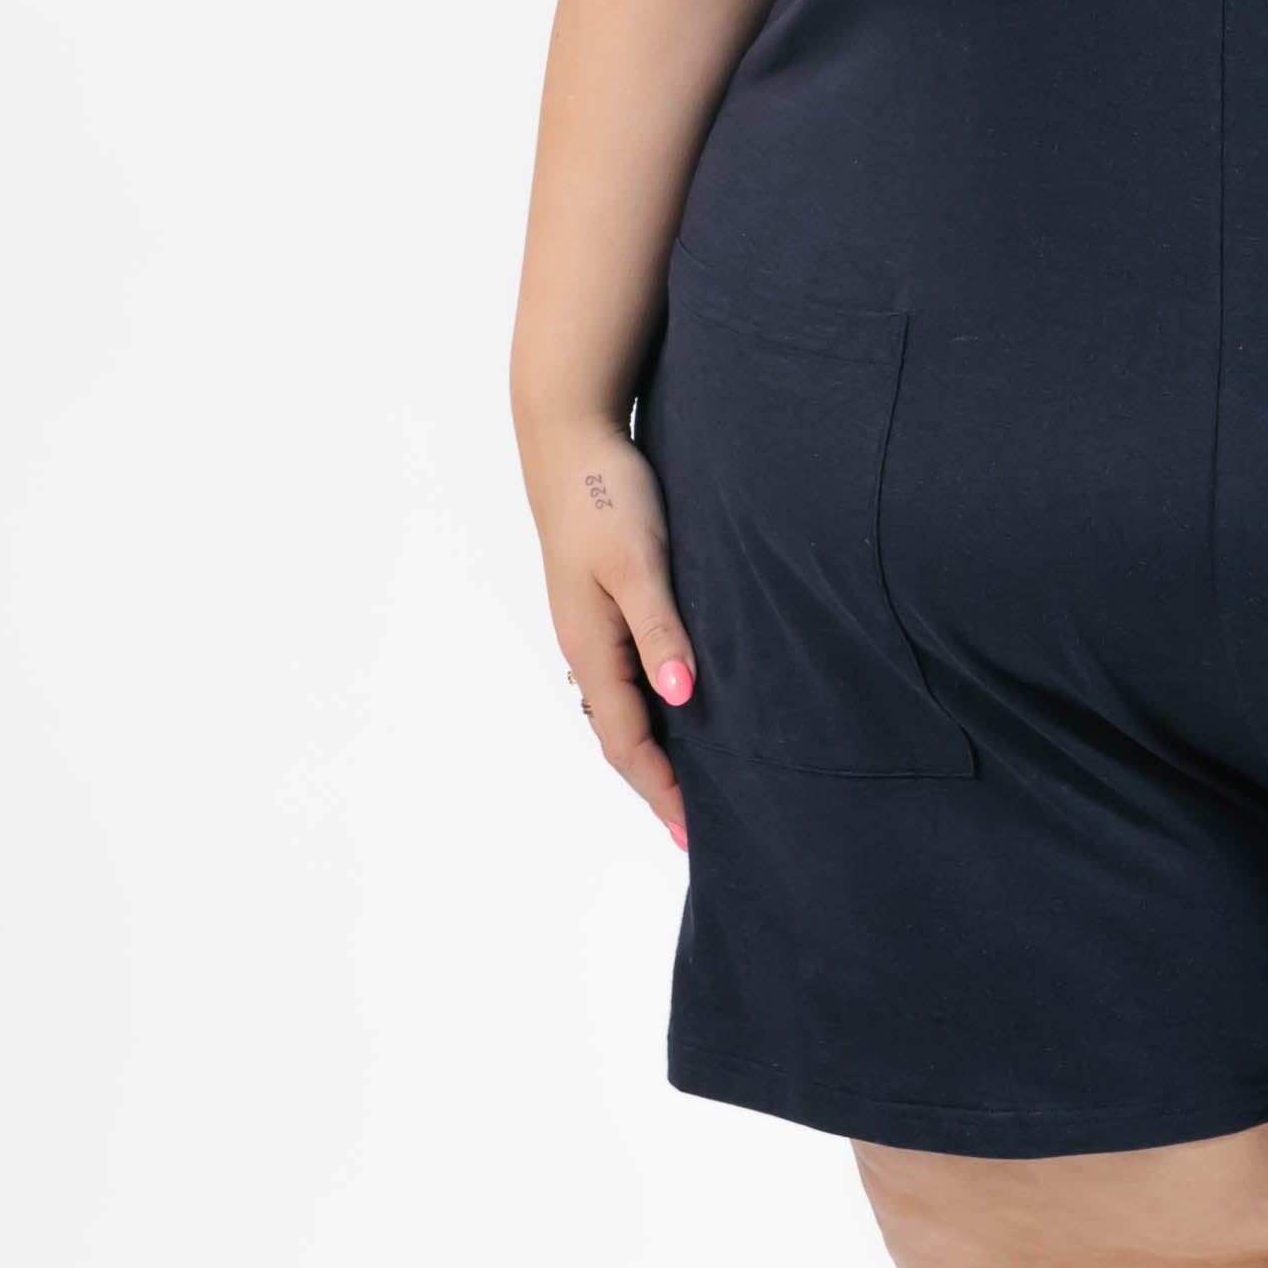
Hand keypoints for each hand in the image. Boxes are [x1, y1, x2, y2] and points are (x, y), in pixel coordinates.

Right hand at [525, 423, 695, 849]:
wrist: (570, 434)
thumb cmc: (606, 493)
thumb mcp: (639, 562)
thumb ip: (661, 630)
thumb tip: (680, 701)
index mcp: (591, 646)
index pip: (626, 741)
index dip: (659, 789)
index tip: (692, 834)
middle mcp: (586, 646)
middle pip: (620, 736)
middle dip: (656, 785)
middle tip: (697, 829)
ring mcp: (591, 626)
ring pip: (624, 707)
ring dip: (654, 749)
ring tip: (692, 783)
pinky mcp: (602, 602)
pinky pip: (627, 676)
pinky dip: (652, 709)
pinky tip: (680, 709)